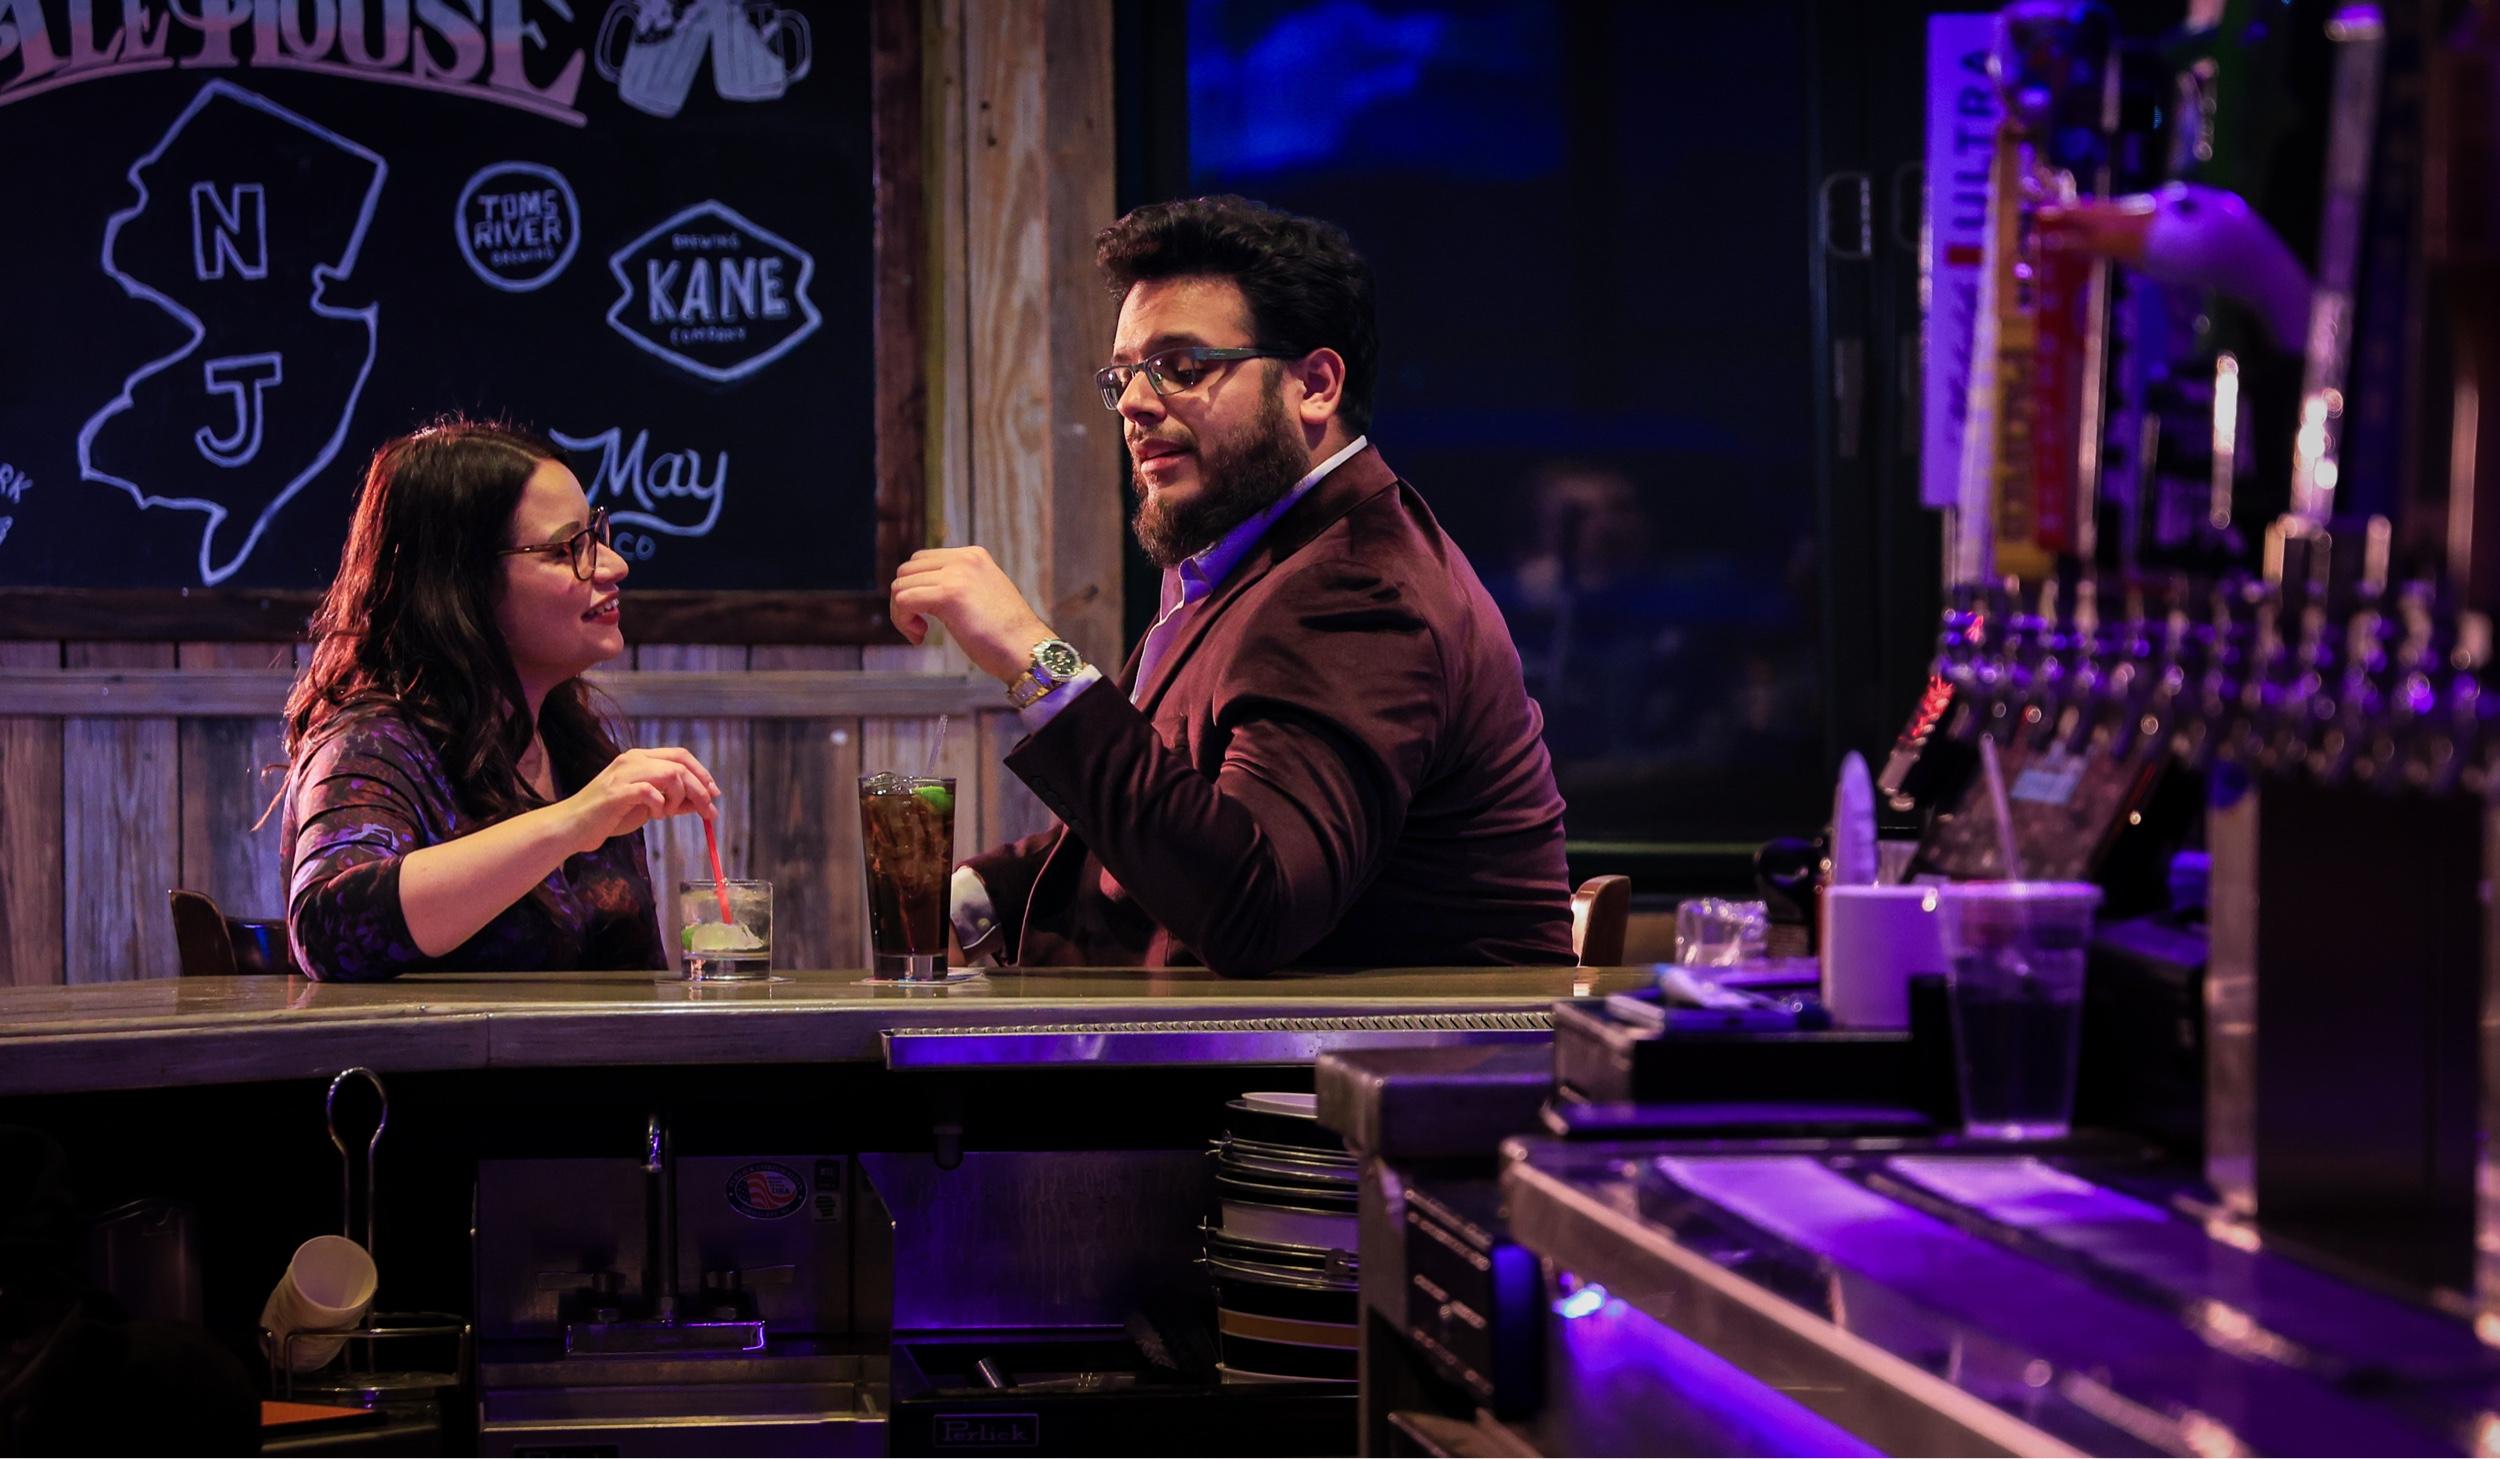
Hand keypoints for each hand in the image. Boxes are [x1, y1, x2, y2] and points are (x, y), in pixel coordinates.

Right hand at [561, 747, 720, 852]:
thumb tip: (703, 803)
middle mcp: (633, 759)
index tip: (714, 793)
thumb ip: (673, 801)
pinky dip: (660, 805)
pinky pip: (650, 792)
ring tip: (667, 814)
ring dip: (678, 798)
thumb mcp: (648, 807)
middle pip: (679, 765)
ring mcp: (623, 774)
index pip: (680, 756)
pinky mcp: (616, 792)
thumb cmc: (610, 816)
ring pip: (670, 774)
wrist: (574, 827)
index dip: (701, 773)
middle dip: (699, 789)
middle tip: (708, 811)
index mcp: (640, 758)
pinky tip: (654, 815)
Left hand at [890, 546, 1057, 683]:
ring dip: (902, 614)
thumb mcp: (982, 596)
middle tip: (919, 626)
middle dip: (904, 600)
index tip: (926, 616)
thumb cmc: (1006, 635)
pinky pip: (904, 600)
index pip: (922, 560)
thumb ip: (959, 586)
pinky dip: (903, 621)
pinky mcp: (949, 593)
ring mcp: (956, 574)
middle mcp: (964, 559)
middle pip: (907, 570)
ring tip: (921, 633)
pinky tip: (920, 637)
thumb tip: (925, 591)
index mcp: (973, 556)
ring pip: (901, 586)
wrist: (1026, 650)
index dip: (915, 588)